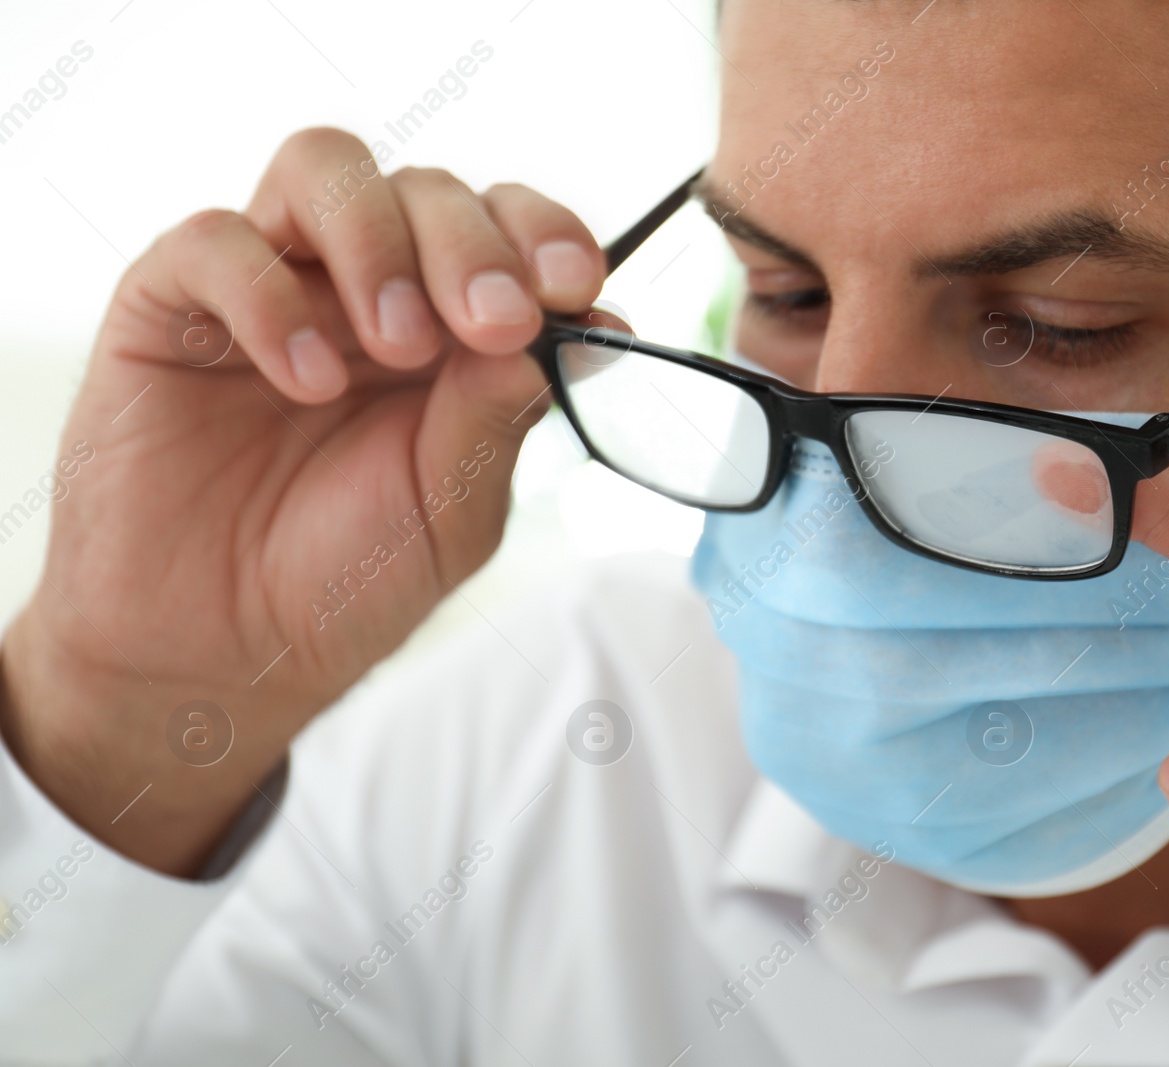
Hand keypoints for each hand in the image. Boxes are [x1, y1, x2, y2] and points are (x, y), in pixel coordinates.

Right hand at [0, 128, 603, 874]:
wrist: (220, 653)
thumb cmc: (344, 581)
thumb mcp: (453, 512)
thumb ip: (500, 414)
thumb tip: (570, 325)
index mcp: (449, 330)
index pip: (506, 228)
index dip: (546, 235)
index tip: (576, 286)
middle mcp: (364, 289)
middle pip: (426, 189)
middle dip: (474, 245)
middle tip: (493, 324)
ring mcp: (272, 286)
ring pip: (325, 170)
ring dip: (380, 244)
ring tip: (399, 347)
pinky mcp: (171, 304)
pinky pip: (216, 241)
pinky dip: (271, 297)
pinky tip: (307, 382)